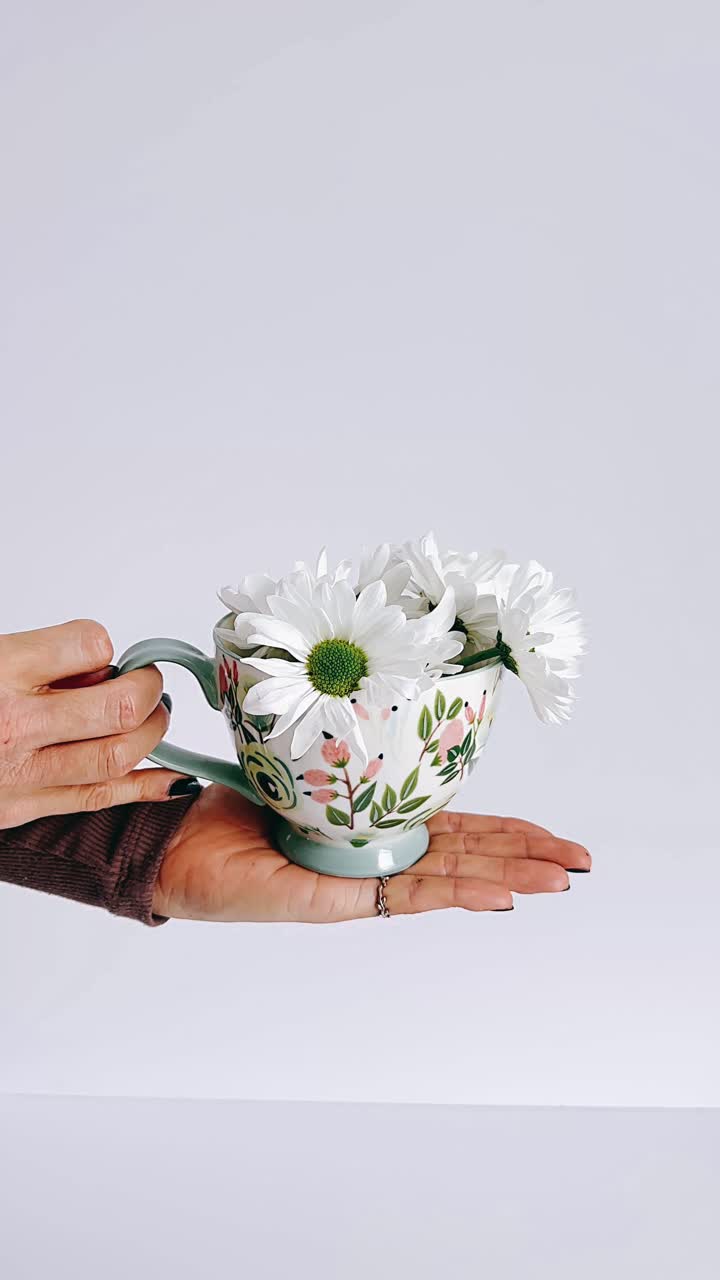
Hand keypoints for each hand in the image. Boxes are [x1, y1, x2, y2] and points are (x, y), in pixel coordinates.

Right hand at [0, 620, 187, 827]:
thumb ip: (36, 658)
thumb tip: (97, 667)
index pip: (90, 644)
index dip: (104, 645)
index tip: (100, 652)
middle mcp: (12, 724)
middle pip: (120, 706)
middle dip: (148, 690)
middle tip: (147, 682)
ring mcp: (17, 774)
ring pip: (118, 755)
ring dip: (152, 732)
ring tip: (153, 717)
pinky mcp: (17, 809)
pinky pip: (97, 799)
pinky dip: (144, 787)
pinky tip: (171, 777)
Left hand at [153, 785, 591, 921]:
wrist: (174, 843)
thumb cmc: (233, 805)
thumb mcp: (303, 764)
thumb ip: (346, 748)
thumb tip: (375, 702)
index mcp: (376, 829)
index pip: (454, 830)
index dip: (505, 831)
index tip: (553, 835)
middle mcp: (376, 858)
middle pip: (465, 857)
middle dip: (525, 857)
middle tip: (580, 862)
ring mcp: (359, 882)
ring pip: (446, 879)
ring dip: (506, 877)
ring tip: (558, 879)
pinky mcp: (331, 898)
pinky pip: (400, 896)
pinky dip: (453, 895)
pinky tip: (497, 895)